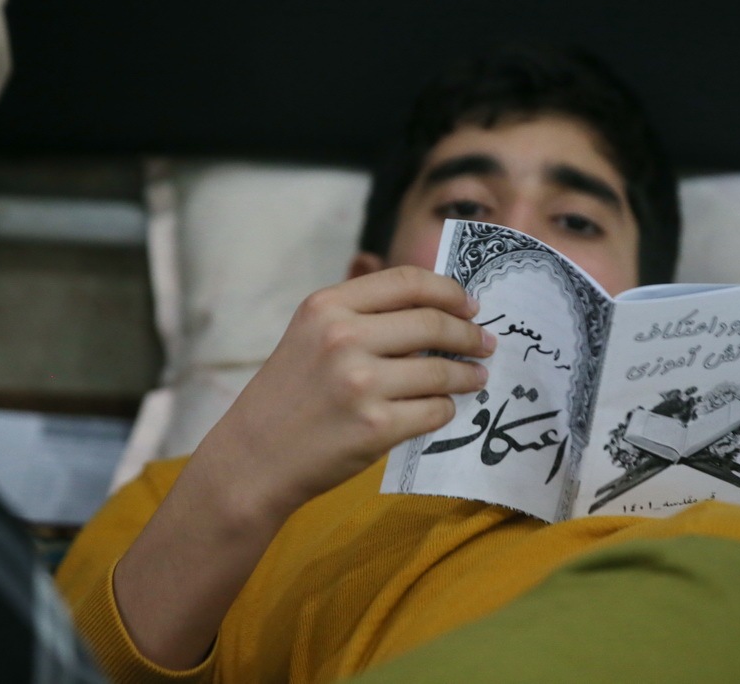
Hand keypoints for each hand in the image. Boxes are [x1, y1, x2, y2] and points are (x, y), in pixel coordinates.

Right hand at [203, 265, 495, 517]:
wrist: (254, 457)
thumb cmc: (290, 394)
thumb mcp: (311, 334)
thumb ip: (363, 313)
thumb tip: (437, 304)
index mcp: (328, 307)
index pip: (408, 282)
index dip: (449, 291)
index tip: (470, 305)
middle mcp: (343, 338)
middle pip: (434, 324)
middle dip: (469, 335)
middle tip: (485, 343)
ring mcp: (361, 384)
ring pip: (441, 372)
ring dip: (468, 376)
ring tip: (476, 378)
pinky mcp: (375, 427)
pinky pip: (434, 411)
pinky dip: (446, 409)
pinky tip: (444, 408)